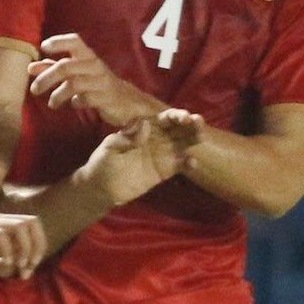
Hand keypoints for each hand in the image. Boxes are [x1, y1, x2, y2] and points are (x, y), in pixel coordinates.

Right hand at [0, 212, 47, 280]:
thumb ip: (3, 267)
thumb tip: (19, 271)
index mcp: (2, 226)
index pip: (33, 227)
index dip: (38, 247)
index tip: (29, 269)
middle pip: (32, 222)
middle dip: (36, 246)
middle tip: (28, 267)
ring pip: (20, 226)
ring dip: (25, 248)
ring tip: (19, 266)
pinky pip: (1, 235)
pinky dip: (8, 251)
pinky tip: (4, 265)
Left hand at [29, 34, 154, 126]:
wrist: (128, 102)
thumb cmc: (97, 84)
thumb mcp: (77, 74)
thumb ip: (55, 69)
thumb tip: (31, 67)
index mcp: (88, 56)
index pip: (75, 41)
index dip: (59, 42)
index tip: (43, 47)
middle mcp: (95, 65)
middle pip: (66, 66)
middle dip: (47, 77)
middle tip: (34, 89)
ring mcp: (101, 82)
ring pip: (75, 83)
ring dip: (58, 94)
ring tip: (51, 104)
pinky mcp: (106, 98)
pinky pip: (87, 98)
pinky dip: (77, 102)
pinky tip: (75, 105)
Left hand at [85, 108, 204, 205]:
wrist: (102, 187)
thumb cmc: (103, 162)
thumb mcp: (111, 147)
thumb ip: (128, 137)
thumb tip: (145, 124)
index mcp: (145, 128)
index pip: (163, 119)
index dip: (175, 116)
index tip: (183, 117)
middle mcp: (158, 139)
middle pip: (178, 129)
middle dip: (189, 124)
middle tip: (198, 122)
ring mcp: (162, 155)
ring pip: (182, 144)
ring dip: (193, 139)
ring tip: (201, 137)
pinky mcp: (164, 171)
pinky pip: (179, 165)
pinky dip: (188, 163)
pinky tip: (193, 163)